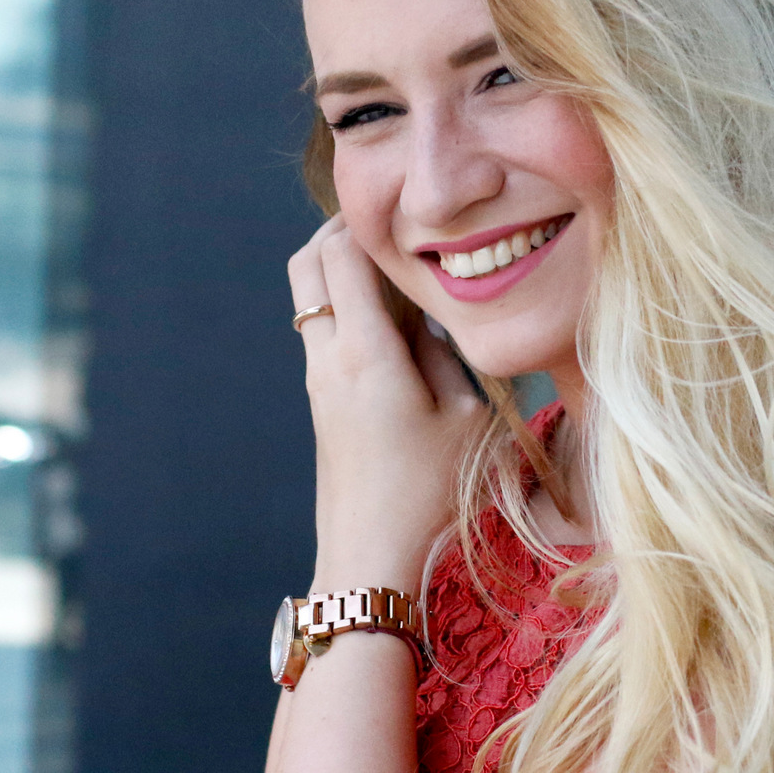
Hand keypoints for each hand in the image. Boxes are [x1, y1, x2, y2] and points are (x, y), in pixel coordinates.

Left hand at [289, 215, 485, 592]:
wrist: (370, 562)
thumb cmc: (429, 495)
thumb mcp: (467, 418)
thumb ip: (448, 355)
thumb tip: (432, 319)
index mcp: (365, 352)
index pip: (342, 252)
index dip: (369, 219)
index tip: (409, 210)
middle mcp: (329, 359)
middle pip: (307, 263)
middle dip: (340, 232)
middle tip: (392, 229)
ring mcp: (319, 382)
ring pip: (313, 298)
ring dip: (345, 274)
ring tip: (404, 277)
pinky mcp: (323, 404)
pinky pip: (327, 333)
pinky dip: (351, 311)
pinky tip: (399, 327)